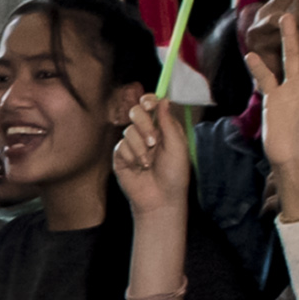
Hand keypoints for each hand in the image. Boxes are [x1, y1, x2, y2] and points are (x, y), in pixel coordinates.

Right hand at [111, 94, 193, 217]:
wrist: (161, 199)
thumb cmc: (174, 174)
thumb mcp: (177, 146)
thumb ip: (168, 123)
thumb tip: (164, 100)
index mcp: (161, 127)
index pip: (151, 105)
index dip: (149, 100)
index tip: (151, 104)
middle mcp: (146, 132)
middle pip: (136, 112)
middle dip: (144, 124)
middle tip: (154, 141)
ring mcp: (132, 144)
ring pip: (128, 131)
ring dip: (140, 147)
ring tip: (148, 163)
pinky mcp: (120, 156)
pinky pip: (121, 147)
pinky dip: (132, 157)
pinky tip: (139, 168)